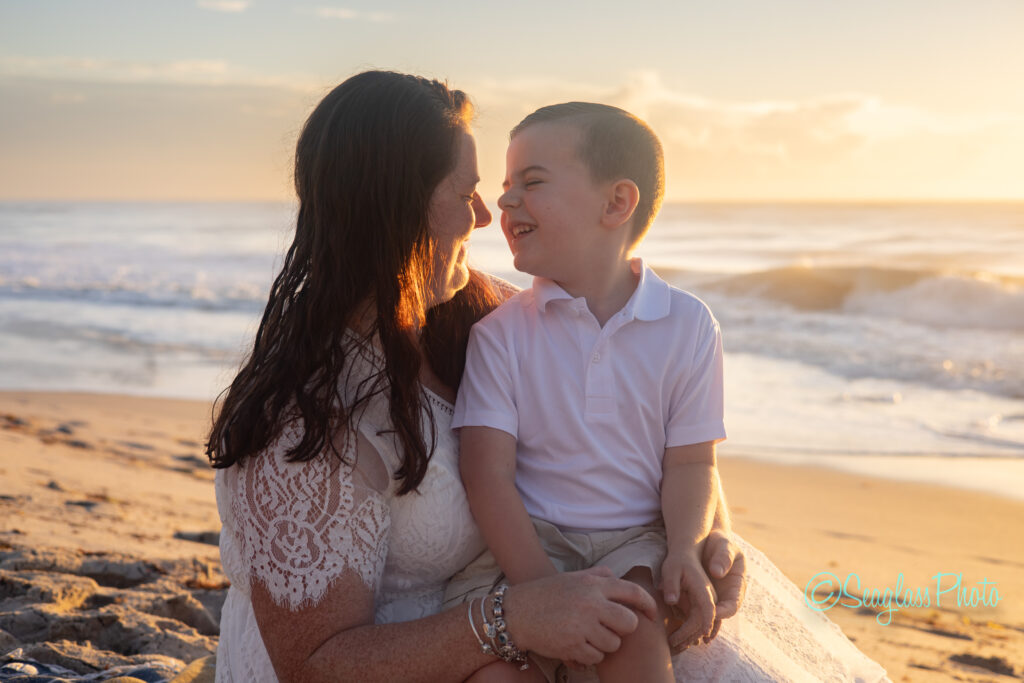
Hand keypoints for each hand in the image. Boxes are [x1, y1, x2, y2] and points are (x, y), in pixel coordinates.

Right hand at [502, 566, 657, 666]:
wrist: (516, 613)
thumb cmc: (545, 594)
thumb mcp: (572, 578)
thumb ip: (597, 575)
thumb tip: (615, 575)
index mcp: (594, 584)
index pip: (633, 593)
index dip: (649, 605)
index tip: (652, 616)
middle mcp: (591, 603)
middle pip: (629, 624)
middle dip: (622, 630)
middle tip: (608, 629)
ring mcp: (583, 625)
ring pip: (613, 644)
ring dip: (603, 645)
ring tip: (585, 636)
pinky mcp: (573, 645)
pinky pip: (596, 658)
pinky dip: (588, 656)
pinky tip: (575, 646)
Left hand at [661, 549, 716, 649]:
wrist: (689, 551)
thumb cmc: (679, 558)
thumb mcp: (672, 566)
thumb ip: (672, 582)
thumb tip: (671, 600)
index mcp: (706, 588)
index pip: (710, 609)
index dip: (705, 623)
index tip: (697, 637)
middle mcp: (710, 597)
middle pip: (707, 622)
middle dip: (692, 635)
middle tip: (673, 644)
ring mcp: (707, 602)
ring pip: (704, 624)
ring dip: (691, 636)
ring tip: (675, 646)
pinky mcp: (700, 604)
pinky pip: (699, 621)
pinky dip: (691, 631)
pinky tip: (680, 640)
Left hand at [667, 529, 746, 653]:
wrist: (710, 541)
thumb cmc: (720, 542)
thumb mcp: (724, 546)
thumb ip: (723, 557)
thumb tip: (717, 572)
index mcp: (737, 586)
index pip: (732, 605)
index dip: (722, 613)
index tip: (711, 617)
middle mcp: (727, 597)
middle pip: (719, 619)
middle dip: (708, 630)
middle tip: (695, 638)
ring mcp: (715, 599)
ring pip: (707, 619)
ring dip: (696, 631)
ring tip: (683, 641)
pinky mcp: (702, 598)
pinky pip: (696, 613)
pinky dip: (689, 623)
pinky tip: (677, 630)